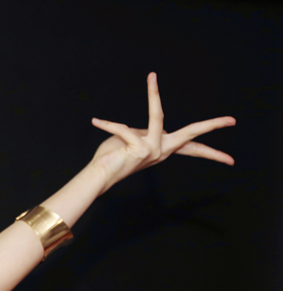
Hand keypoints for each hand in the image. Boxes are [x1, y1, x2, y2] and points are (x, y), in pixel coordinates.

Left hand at [89, 73, 234, 193]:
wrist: (98, 176)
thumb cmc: (113, 157)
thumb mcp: (133, 140)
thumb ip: (144, 130)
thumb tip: (152, 124)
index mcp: (165, 149)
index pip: (193, 148)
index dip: (211, 151)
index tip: (230, 160)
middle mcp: (162, 151)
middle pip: (192, 133)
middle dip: (213, 125)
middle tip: (233, 120)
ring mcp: (152, 150)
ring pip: (158, 116)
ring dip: (154, 94)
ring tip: (152, 76)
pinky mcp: (138, 149)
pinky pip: (123, 128)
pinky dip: (108, 124)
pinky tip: (95, 121)